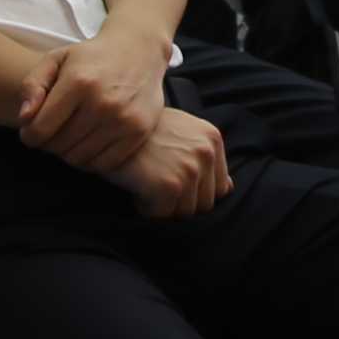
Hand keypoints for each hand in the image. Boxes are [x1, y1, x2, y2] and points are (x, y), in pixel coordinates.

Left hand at [15, 22, 179, 170]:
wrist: (138, 49)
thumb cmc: (90, 57)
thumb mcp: (56, 59)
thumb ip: (32, 85)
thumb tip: (24, 118)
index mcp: (78, 82)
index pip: (40, 130)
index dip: (29, 135)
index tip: (32, 131)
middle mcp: (102, 103)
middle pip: (59, 146)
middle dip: (49, 143)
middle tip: (53, 132)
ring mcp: (123, 119)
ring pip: (79, 158)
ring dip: (69, 153)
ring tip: (70, 137)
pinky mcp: (139, 131)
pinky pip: (104, 164)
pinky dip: (91, 160)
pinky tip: (88, 144)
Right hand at [110, 108, 231, 218]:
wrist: (109, 124)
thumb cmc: (141, 131)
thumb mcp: (180, 132)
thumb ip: (204, 156)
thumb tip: (229, 188)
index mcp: (212, 139)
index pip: (219, 188)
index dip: (194, 191)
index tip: (171, 179)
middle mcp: (206, 152)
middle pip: (203, 204)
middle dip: (179, 200)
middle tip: (154, 181)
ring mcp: (190, 169)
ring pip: (183, 213)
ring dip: (162, 204)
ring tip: (145, 180)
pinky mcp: (171, 185)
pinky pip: (161, 214)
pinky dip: (144, 207)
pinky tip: (135, 185)